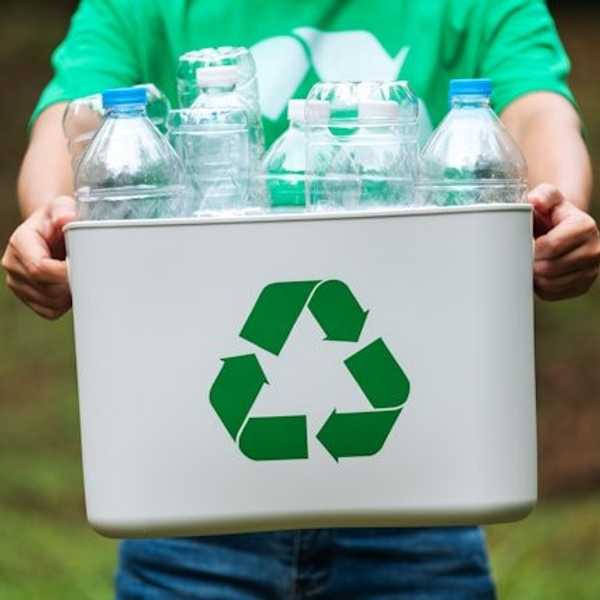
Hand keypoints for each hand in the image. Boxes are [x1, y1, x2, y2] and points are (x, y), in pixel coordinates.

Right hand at [2, 196, 76, 318]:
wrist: (50, 232)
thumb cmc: (57, 220)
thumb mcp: (61, 207)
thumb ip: (64, 210)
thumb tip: (66, 218)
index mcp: (19, 243)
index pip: (40, 268)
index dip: (65, 272)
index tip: (84, 268)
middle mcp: (13, 265)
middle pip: (47, 289)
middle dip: (71, 284)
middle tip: (88, 272)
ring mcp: (18, 284)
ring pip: (50, 303)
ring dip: (70, 295)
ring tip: (78, 277)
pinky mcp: (28, 298)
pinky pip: (50, 312)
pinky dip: (65, 305)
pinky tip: (71, 288)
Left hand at [529, 184, 599, 300]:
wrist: (561, 231)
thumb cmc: (551, 214)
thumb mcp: (548, 198)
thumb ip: (543, 196)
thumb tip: (535, 201)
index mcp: (585, 227)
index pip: (551, 246)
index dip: (531, 247)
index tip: (524, 243)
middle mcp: (595, 250)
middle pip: (549, 268)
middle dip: (530, 263)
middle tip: (522, 255)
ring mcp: (591, 271)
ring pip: (550, 284)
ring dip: (533, 276)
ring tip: (529, 264)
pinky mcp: (582, 287)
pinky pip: (552, 294)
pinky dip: (539, 287)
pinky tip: (537, 274)